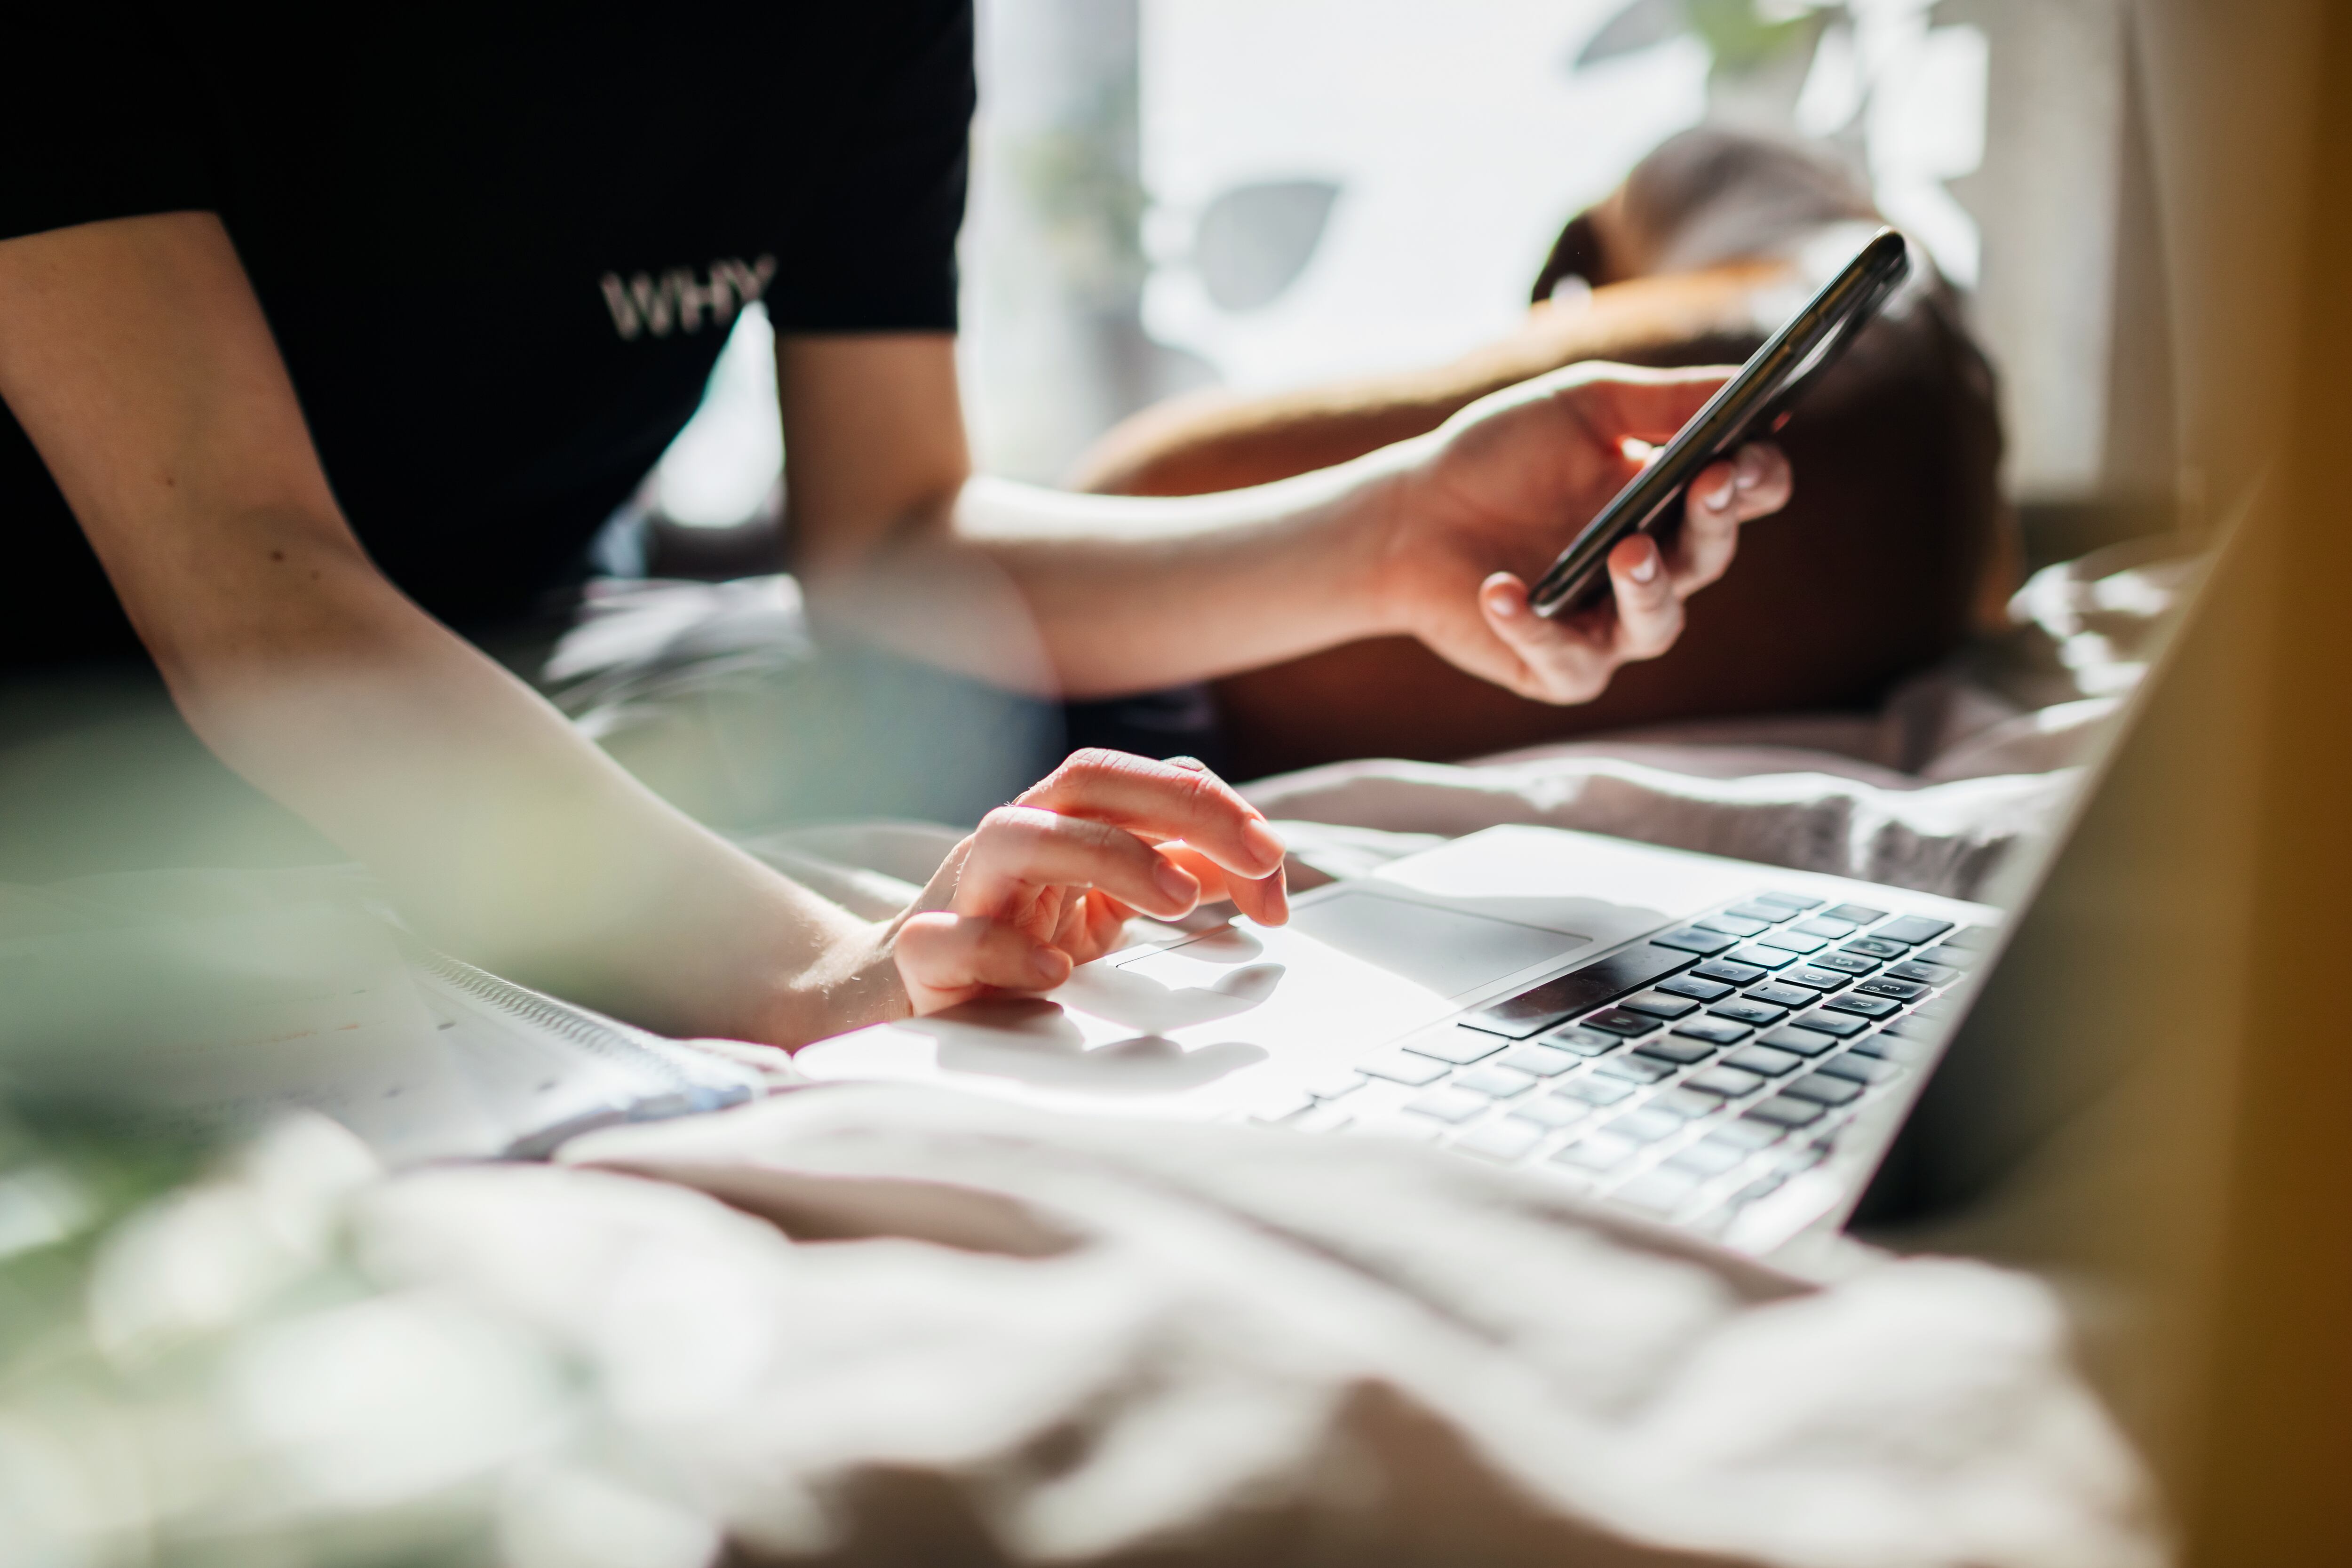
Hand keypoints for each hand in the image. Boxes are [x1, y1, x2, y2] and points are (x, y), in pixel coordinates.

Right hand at [888, 749, 1288, 1012]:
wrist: (910, 994)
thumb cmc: (1017, 938)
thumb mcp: (1107, 902)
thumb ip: (1176, 875)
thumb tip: (1259, 871)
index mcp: (1062, 821)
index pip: (1144, 779)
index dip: (1217, 809)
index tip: (1273, 861)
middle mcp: (1014, 839)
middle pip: (1090, 780)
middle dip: (1184, 807)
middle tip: (1259, 858)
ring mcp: (964, 891)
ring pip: (1016, 835)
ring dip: (1107, 855)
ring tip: (1179, 900)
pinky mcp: (925, 955)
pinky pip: (949, 938)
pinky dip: (1002, 948)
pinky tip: (1055, 972)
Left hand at [1376, 362, 1792, 703]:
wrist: (1410, 514)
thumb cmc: (1499, 456)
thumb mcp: (1581, 408)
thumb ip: (1661, 400)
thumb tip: (1747, 382)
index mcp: (1671, 501)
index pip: (1746, 495)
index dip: (1755, 476)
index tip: (1744, 452)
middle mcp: (1653, 569)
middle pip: (1709, 556)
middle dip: (1713, 520)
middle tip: (1710, 484)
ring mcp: (1607, 624)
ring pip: (1657, 624)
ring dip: (1648, 588)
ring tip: (1628, 550)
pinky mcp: (1555, 667)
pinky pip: (1563, 658)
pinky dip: (1532, 625)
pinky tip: (1502, 589)